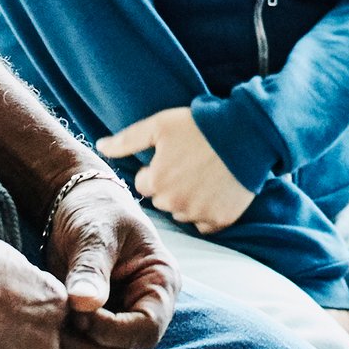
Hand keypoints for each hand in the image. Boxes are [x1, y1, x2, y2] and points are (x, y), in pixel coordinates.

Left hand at [47, 171, 175, 348]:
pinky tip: (47, 332)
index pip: (147, 329)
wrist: (79, 207)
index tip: (78, 312)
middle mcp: (145, 311)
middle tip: (59, 324)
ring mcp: (120, 324)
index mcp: (160, 286)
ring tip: (50, 328)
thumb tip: (85, 303)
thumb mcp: (95, 233)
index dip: (111, 331)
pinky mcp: (96, 330)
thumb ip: (91, 268)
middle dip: (89, 348)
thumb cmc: (96, 212)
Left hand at [99, 107, 253, 233]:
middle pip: (162, 200)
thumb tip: (100, 146)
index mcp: (156, 182)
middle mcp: (174, 203)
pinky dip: (207, 211)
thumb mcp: (159, 125)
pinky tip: (215, 190)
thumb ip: (127, 140)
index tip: (173, 156)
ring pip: (183, 212)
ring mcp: (198, 213)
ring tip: (204, 174)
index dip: (157, 169)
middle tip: (190, 163)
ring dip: (188, 198)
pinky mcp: (220, 220)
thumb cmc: (200, 126)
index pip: (144, 184)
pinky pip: (205, 223)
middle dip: (171, 185)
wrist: (247, 134)